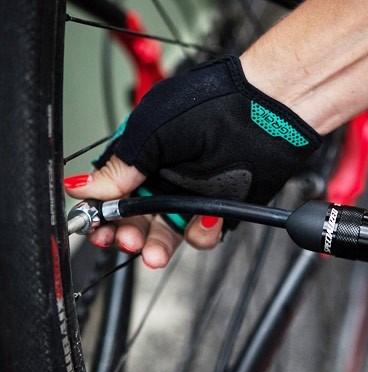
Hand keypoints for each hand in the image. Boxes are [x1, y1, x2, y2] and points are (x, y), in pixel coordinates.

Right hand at [65, 56, 320, 267]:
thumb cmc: (213, 106)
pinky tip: (206, 219)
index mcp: (144, 152)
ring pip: (168, 231)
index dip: (103, 213)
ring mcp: (195, 192)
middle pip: (138, 217)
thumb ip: (121, 165)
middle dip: (129, 234)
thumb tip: (82, 186)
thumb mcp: (152, 132)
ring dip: (158, 245)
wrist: (268, 111)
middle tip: (128, 240)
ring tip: (154, 252)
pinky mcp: (222, 206)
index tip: (96, 229)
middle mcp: (167, 174)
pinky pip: (204, 232)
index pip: (113, 190)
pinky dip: (202, 232)